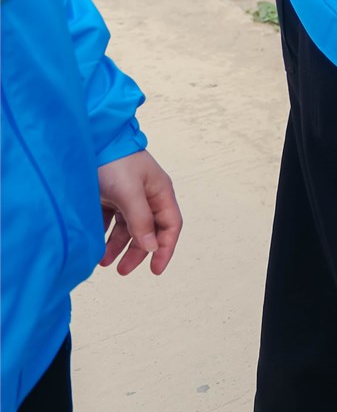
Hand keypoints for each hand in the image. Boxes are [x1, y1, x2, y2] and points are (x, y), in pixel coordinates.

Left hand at [98, 149, 181, 276]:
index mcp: (160, 193)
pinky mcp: (109, 195)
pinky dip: (103, 233)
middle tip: (122, 271)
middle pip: (148, 230)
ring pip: (127, 227)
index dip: (165, 248)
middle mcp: (146, 195)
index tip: (155, 270)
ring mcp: (127, 195)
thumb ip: (141, 220)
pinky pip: (109, 220)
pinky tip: (94, 243)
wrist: (91, 140)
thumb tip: (152, 246)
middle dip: (137, 252)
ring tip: (102, 262)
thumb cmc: (115, 162)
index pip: (170, 226)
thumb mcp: (129, 193)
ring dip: (116, 245)